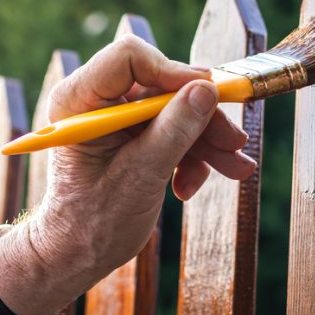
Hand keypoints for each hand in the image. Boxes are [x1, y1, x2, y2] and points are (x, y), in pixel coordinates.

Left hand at [29, 35, 256, 277]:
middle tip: (234, 142)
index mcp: (80, 100)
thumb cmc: (93, 222)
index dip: (173, 72)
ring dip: (206, 141)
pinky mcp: (133, 135)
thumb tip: (207, 90)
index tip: (210, 94)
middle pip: (162, 86)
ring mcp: (117, 118)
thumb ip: (175, 130)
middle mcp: (97, 101)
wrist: (79, 255)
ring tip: (235, 168)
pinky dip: (191, 156)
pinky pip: (173, 130)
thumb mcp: (140, 176)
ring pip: (175, 110)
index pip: (130, 58)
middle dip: (201, 117)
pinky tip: (190, 186)